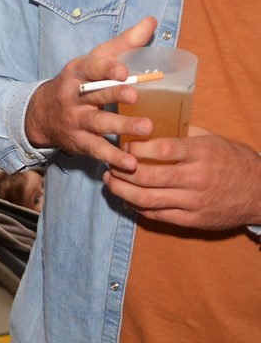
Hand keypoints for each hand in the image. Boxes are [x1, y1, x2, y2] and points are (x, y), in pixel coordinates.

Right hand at [24, 16, 156, 172]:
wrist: (42, 113)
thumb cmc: (79, 83)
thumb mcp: (94, 59)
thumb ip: (124, 43)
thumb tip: (151, 21)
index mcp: (78, 72)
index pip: (92, 67)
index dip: (107, 69)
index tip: (125, 71)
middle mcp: (74, 96)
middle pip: (96, 94)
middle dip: (115, 95)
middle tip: (136, 97)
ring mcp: (75, 120)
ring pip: (98, 123)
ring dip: (122, 127)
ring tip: (146, 129)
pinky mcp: (78, 141)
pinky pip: (97, 149)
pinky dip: (113, 157)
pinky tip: (130, 163)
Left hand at [105, 129, 260, 229]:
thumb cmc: (234, 161)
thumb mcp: (213, 139)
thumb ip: (183, 132)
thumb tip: (150, 122)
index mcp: (200, 153)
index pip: (161, 150)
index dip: (135, 148)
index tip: (121, 144)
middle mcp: (195, 178)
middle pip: (147, 176)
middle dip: (121, 170)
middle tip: (108, 164)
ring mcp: (193, 202)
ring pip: (147, 199)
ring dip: (122, 190)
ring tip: (110, 181)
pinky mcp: (192, 220)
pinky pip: (157, 215)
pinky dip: (137, 206)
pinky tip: (127, 197)